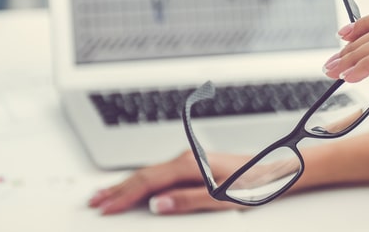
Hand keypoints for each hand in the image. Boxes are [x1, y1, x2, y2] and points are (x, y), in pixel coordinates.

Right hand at [88, 149, 249, 214]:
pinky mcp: (194, 166)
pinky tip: (136, 187)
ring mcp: (189, 161)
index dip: (123, 196)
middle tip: (94, 201)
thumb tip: (158, 204)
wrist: (275, 169)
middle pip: (143, 175)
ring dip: (126, 184)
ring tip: (106, 194)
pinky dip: (142, 182)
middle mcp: (186, 160)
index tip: (104, 208)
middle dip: (117, 189)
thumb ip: (188, 201)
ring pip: (150, 173)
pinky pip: (160, 174)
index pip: (148, 182)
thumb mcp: (222, 198)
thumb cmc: (253, 183)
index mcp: (190, 166)